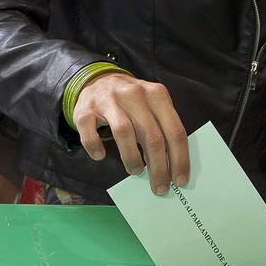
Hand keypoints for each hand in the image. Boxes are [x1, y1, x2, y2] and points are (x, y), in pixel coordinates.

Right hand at [72, 73, 188, 194]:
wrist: (99, 79)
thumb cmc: (132, 101)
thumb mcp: (153, 105)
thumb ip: (163, 128)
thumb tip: (173, 165)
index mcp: (156, 94)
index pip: (174, 131)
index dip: (179, 159)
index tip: (180, 180)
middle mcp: (134, 95)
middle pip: (152, 137)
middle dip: (159, 167)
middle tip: (159, 186)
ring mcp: (108, 101)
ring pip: (124, 133)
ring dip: (132, 158)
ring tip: (136, 171)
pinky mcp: (85, 110)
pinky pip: (90, 133)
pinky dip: (96, 147)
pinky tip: (100, 156)